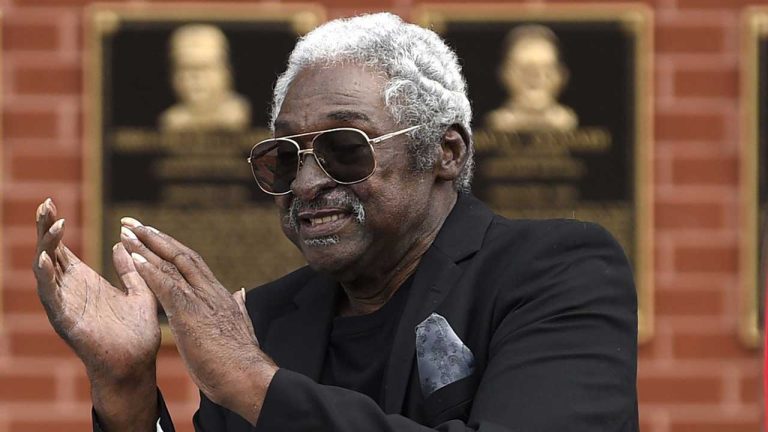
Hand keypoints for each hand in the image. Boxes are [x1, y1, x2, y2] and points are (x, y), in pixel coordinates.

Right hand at [32, 199, 160, 429]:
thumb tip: (123, 242)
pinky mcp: (66, 321)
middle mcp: (69, 291)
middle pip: (49, 253)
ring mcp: (65, 305)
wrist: (137, 365)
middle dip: (44, 228)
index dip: (54, 226)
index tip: (52, 201)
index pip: (62, 248)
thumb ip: (130, 268)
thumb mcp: (139, 291)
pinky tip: (44, 258)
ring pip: (45, 271)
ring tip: (50, 224)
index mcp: (84, 282)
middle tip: (45, 203)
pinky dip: (46, 277)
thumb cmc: (137, 333)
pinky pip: (51, 296)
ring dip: (45, 246)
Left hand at [119, 217, 276, 424]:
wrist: (246, 376)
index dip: (170, 246)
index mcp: (219, 294)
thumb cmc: (240, 360)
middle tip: (131, 222)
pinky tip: (133, 258)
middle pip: (180, 254)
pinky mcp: (190, 312)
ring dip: (146, 246)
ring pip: (171, 263)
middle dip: (154, 236)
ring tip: (126, 231)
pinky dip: (149, 270)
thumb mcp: (239, 326)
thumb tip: (239, 292)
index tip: (152, 234)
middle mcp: (210, 290)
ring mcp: (200, 299)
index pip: (192, 263)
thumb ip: (237, 306)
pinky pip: (166, 285)